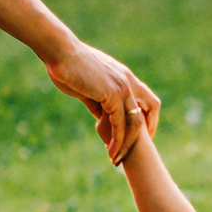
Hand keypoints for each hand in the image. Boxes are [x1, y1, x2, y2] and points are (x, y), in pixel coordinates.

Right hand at [47, 40, 160, 164]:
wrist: (60, 52)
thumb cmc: (67, 66)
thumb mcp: (87, 87)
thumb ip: (97, 101)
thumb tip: (100, 116)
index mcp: (124, 76)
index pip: (147, 99)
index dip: (147, 117)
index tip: (139, 134)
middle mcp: (128, 81)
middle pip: (150, 109)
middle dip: (146, 132)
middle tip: (134, 151)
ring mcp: (122, 87)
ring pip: (135, 122)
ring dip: (128, 143)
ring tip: (117, 159)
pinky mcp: (112, 95)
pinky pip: (120, 124)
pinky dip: (117, 140)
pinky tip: (110, 151)